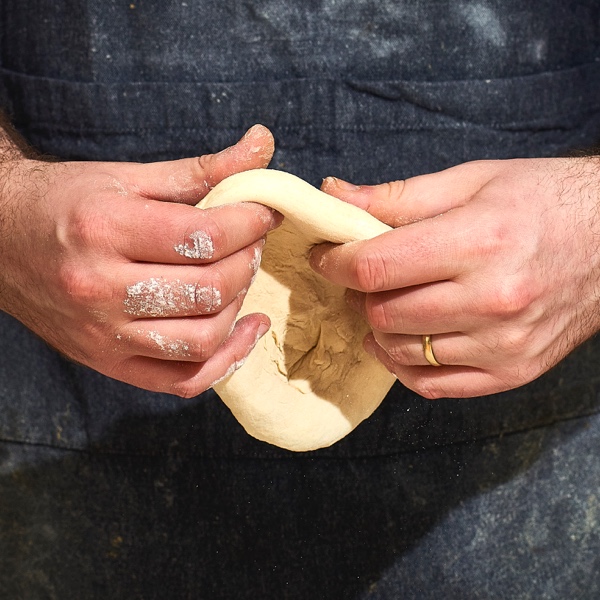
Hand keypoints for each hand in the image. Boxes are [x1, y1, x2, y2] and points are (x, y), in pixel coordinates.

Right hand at [0, 124, 279, 395]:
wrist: (0, 241)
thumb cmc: (66, 203)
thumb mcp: (128, 176)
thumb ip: (201, 169)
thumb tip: (263, 143)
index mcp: (104, 229)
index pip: (203, 237)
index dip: (251, 223)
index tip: (265, 213)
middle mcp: (100, 288)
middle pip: (208, 291)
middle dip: (248, 262)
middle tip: (252, 242)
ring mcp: (103, 336)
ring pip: (202, 340)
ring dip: (238, 307)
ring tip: (240, 277)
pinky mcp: (109, 363)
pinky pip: (182, 381)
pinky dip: (224, 361)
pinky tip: (243, 329)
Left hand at [310, 158, 599, 398]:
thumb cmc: (542, 202)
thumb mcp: (472, 181)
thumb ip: (397, 196)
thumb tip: (333, 194)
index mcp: (479, 241)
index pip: (376, 266)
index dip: (336, 261)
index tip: (327, 255)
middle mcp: (493, 300)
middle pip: (382, 312)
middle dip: (359, 293)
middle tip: (367, 274)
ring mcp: (503, 345)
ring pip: (401, 351)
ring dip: (379, 328)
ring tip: (390, 302)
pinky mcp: (512, 372)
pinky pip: (433, 386)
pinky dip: (405, 365)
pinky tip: (405, 339)